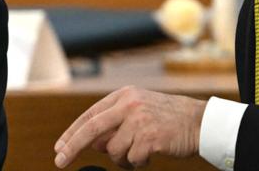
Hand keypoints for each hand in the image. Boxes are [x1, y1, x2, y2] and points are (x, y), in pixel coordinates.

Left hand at [53, 86, 206, 168]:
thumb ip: (115, 123)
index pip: (90, 115)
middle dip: (73, 146)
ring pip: (114, 150)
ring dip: (123, 158)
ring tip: (140, 151)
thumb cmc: (166, 119)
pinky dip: (138, 162)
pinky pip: (132, 159)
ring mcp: (139, 120)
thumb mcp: (138, 111)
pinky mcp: (149, 137)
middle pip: (92, 129)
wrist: (199, 121)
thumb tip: (91, 143)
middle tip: (59, 161)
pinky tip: (150, 154)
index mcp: (124, 96)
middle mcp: (129, 104)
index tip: (59, 147)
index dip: (72, 132)